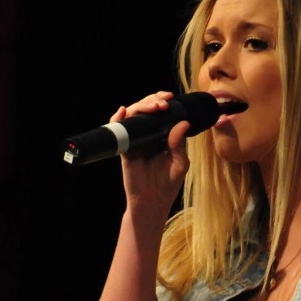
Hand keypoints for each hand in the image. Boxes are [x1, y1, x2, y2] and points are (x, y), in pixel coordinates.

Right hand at [112, 90, 190, 219]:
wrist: (153, 203)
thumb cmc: (168, 184)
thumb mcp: (180, 163)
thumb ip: (179, 143)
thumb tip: (183, 123)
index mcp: (162, 136)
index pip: (160, 113)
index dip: (162, 101)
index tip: (170, 98)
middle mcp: (147, 136)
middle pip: (146, 110)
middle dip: (152, 100)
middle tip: (163, 102)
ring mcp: (135, 141)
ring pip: (133, 116)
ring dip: (140, 106)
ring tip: (152, 107)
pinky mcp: (125, 149)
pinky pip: (119, 131)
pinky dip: (118, 119)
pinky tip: (123, 111)